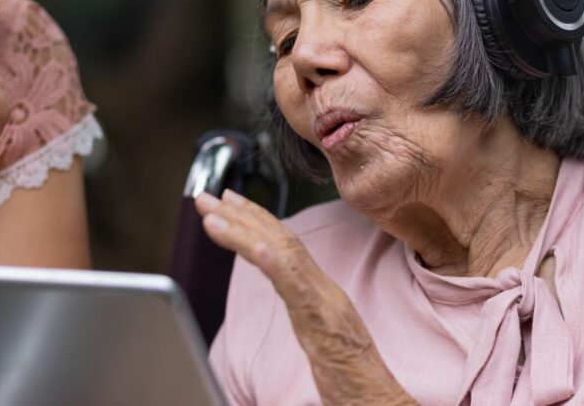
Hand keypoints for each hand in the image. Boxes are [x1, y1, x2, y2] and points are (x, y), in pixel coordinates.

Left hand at [196, 190, 417, 405]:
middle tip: (205, 198)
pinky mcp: (323, 324)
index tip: (228, 199)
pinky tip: (257, 248)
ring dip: (245, 233)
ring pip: (283, 256)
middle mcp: (322, 289)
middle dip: (239, 215)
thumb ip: (307, 307)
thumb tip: (289, 289)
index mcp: (320, 290)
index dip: (255, 216)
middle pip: (279, 240)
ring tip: (214, 218)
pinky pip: (298, 289)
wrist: (378, 401)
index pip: (285, 242)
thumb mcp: (324, 335)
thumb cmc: (354, 378)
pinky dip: (276, 264)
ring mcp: (324, 303)